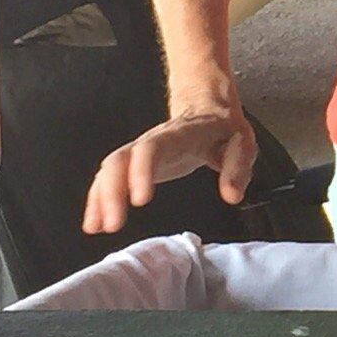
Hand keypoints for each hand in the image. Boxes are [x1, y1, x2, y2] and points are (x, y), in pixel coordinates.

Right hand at [82, 99, 255, 234]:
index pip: (152, 149)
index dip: (141, 171)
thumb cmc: (225, 130)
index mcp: (179, 135)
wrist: (208, 108)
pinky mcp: (134, 164)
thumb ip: (237, 167)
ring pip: (109, 169)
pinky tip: (93, 223)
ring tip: (97, 228)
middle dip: (111, 192)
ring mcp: (139, 151)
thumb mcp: (243, 143)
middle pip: (120, 160)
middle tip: (114, 225)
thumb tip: (231, 195)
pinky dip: (97, 200)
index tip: (139, 201)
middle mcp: (152, 141)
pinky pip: (109, 178)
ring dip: (100, 198)